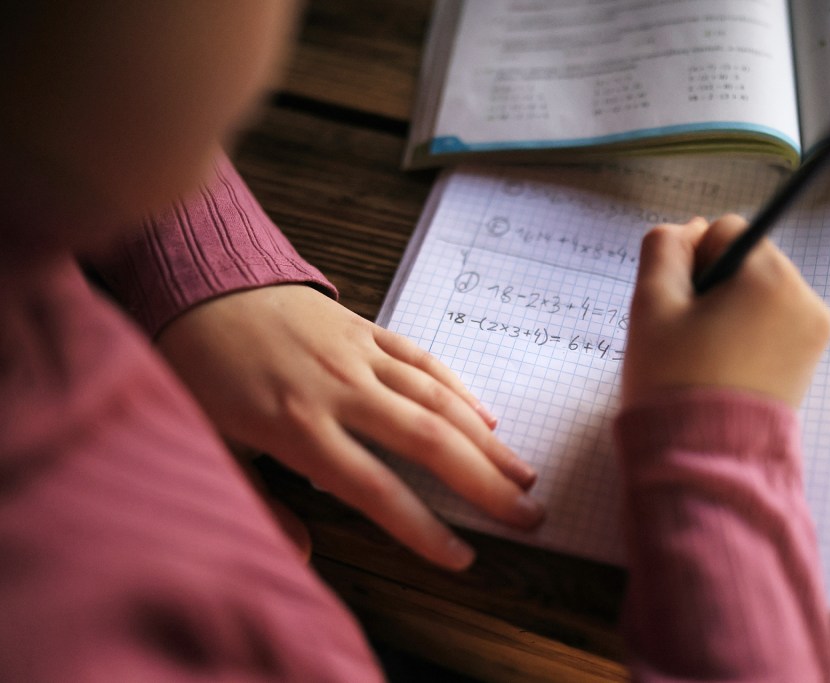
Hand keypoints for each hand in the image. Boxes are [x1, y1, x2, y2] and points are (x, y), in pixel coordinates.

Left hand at [157, 284, 542, 569]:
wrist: (198, 283)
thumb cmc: (198, 370)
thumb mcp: (212, 445)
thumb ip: (261, 504)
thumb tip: (305, 554)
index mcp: (299, 428)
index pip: (376, 490)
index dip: (422, 529)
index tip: (462, 557)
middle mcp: (340, 391)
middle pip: (428, 443)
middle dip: (485, 485)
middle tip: (528, 515)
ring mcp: (358, 355)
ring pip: (438, 401)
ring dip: (487, 441)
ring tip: (525, 474)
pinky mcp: (365, 327)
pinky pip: (423, 359)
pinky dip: (459, 388)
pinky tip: (486, 417)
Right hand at [622, 216, 829, 408]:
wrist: (703, 459)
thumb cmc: (673, 380)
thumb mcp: (650, 305)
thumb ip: (663, 248)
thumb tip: (691, 230)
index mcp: (771, 278)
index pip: (725, 230)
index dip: (691, 263)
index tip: (681, 307)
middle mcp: (805, 298)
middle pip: (746, 261)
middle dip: (714, 286)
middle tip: (689, 335)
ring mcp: (813, 332)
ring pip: (757, 292)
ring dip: (728, 310)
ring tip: (705, 355)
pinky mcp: (809, 360)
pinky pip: (772, 323)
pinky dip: (746, 334)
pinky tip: (723, 366)